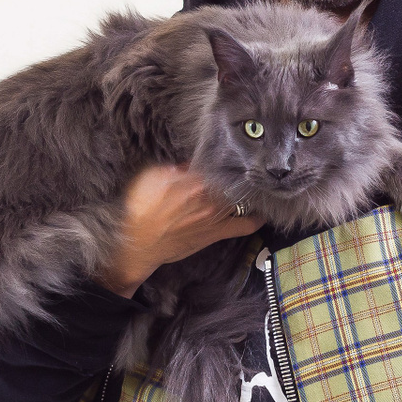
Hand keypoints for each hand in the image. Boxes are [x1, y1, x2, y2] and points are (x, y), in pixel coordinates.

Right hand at [96, 164, 261, 297]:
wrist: (140, 244)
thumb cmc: (141, 212)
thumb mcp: (149, 179)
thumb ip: (171, 169)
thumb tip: (187, 165)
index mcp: (192, 180)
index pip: (216, 164)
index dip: (222, 159)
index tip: (226, 157)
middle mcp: (208, 196)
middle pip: (233, 179)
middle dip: (239, 173)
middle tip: (244, 169)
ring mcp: (216, 215)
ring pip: (242, 198)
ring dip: (248, 192)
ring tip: (254, 186)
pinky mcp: (217, 232)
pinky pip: (245, 225)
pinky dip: (256, 219)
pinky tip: (262, 213)